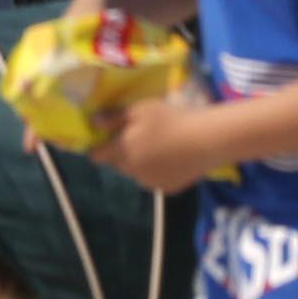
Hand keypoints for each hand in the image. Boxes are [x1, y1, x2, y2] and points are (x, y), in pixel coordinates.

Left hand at [93, 93, 230, 193]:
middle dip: (121, 153)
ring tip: (157, 147)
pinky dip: (156, 171)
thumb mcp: (139, 109)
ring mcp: (149, 182)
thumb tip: (92, 123)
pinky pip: (153, 180)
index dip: (97, 149)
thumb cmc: (170, 118)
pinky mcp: (166, 189)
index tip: (102, 141)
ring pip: (135, 173)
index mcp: (122, 150)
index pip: (97, 156)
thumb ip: (113, 117)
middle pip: (117, 164)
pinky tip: (171, 158)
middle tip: (138, 138)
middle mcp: (132, 170)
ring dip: (139, 163)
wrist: (204, 140)